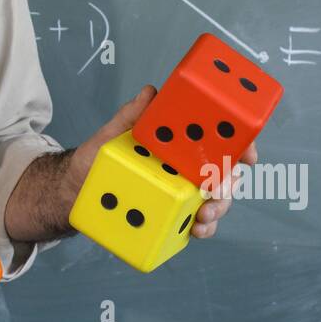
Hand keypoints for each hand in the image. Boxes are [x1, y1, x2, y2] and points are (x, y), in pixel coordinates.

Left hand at [61, 86, 259, 239]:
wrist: (73, 192)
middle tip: (217, 189)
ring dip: (219, 208)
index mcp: (177, 144)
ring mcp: (180, 194)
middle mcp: (185, 168)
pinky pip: (196, 224)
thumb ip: (131, 116)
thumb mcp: (110, 135)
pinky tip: (197, 230)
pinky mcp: (172, 218)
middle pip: (223, 173)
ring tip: (204, 215)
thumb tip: (150, 92)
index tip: (247, 153)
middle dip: (229, 182)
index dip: (240, 143)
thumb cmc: (96, 158)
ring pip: (215, 201)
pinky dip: (203, 228)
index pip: (217, 139)